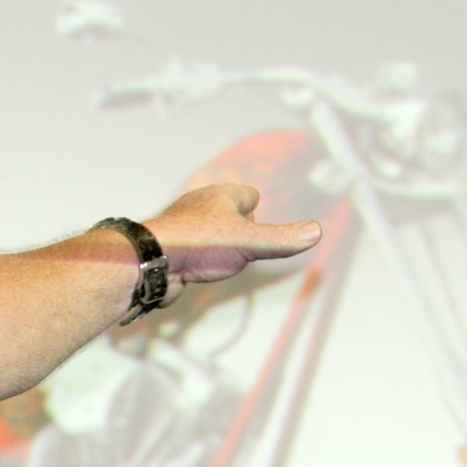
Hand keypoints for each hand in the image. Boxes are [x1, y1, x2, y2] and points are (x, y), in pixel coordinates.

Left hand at [145, 182, 321, 296]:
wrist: (150, 262)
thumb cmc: (196, 245)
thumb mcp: (250, 243)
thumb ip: (283, 239)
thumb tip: (316, 231)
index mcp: (219, 196)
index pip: (249, 195)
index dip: (258, 211)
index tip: (259, 227)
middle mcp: (199, 207)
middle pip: (229, 213)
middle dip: (240, 230)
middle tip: (243, 246)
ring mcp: (184, 228)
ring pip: (210, 234)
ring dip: (218, 249)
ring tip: (219, 261)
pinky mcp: (172, 249)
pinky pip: (193, 252)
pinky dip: (198, 262)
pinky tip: (197, 272)